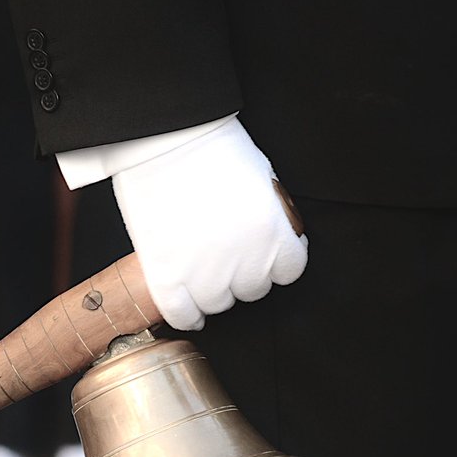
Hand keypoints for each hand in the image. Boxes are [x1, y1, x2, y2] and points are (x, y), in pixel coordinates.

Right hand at [111, 118, 307, 330]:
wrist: (167, 139)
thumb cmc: (214, 149)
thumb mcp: (263, 181)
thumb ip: (271, 217)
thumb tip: (269, 238)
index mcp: (273, 234)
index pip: (289, 271)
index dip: (277, 262)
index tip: (266, 254)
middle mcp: (245, 260)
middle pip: (253, 290)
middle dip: (244, 275)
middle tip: (228, 255)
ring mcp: (204, 273)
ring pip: (218, 304)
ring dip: (214, 292)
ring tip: (204, 273)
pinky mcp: (166, 276)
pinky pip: (182, 314)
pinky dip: (187, 316)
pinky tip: (189, 309)